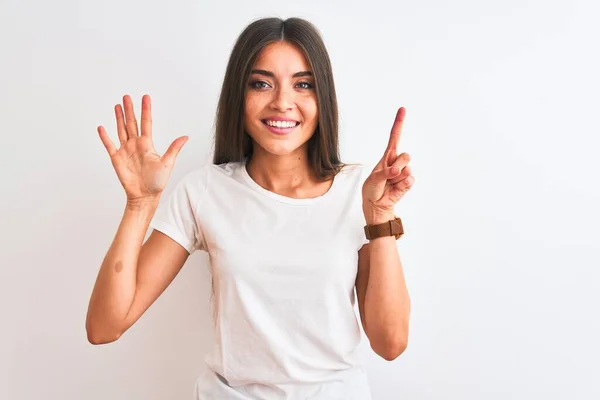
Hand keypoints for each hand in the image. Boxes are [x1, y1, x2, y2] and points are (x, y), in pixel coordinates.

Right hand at [97, 94, 187, 202]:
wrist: (145, 196)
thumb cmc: (157, 182)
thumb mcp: (168, 163)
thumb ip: (174, 148)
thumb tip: (185, 137)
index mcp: (147, 144)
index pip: (146, 123)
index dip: (145, 110)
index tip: (145, 97)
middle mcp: (136, 145)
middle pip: (131, 123)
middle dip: (130, 109)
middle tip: (127, 96)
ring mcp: (125, 151)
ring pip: (121, 130)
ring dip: (119, 118)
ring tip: (117, 105)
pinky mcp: (117, 159)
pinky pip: (109, 145)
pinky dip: (105, 137)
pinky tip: (102, 128)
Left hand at [362, 107, 414, 223]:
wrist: (376, 205)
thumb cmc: (372, 189)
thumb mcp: (373, 180)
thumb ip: (384, 173)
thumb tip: (397, 171)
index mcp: (387, 157)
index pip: (394, 137)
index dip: (398, 123)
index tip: (402, 109)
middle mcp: (397, 162)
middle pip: (405, 155)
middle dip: (397, 166)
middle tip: (388, 176)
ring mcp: (404, 172)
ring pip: (407, 168)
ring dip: (396, 178)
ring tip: (388, 184)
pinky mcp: (408, 182)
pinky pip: (409, 180)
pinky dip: (401, 186)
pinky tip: (394, 189)